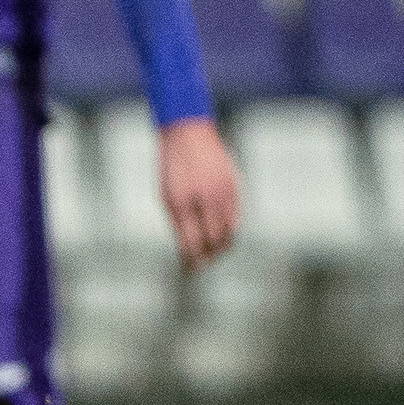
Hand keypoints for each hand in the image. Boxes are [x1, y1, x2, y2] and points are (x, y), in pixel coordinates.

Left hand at [157, 116, 241, 268]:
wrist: (188, 134)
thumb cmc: (173, 169)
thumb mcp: (167, 195)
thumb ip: (178, 222)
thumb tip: (188, 250)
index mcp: (181, 203)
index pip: (191, 243)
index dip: (191, 261)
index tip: (188, 270)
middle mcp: (204, 199)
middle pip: (213, 241)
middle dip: (208, 257)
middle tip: (202, 265)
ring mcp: (223, 192)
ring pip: (229, 232)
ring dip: (221, 247)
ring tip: (213, 254)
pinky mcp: (235, 187)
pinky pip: (236, 217)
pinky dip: (230, 231)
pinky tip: (222, 236)